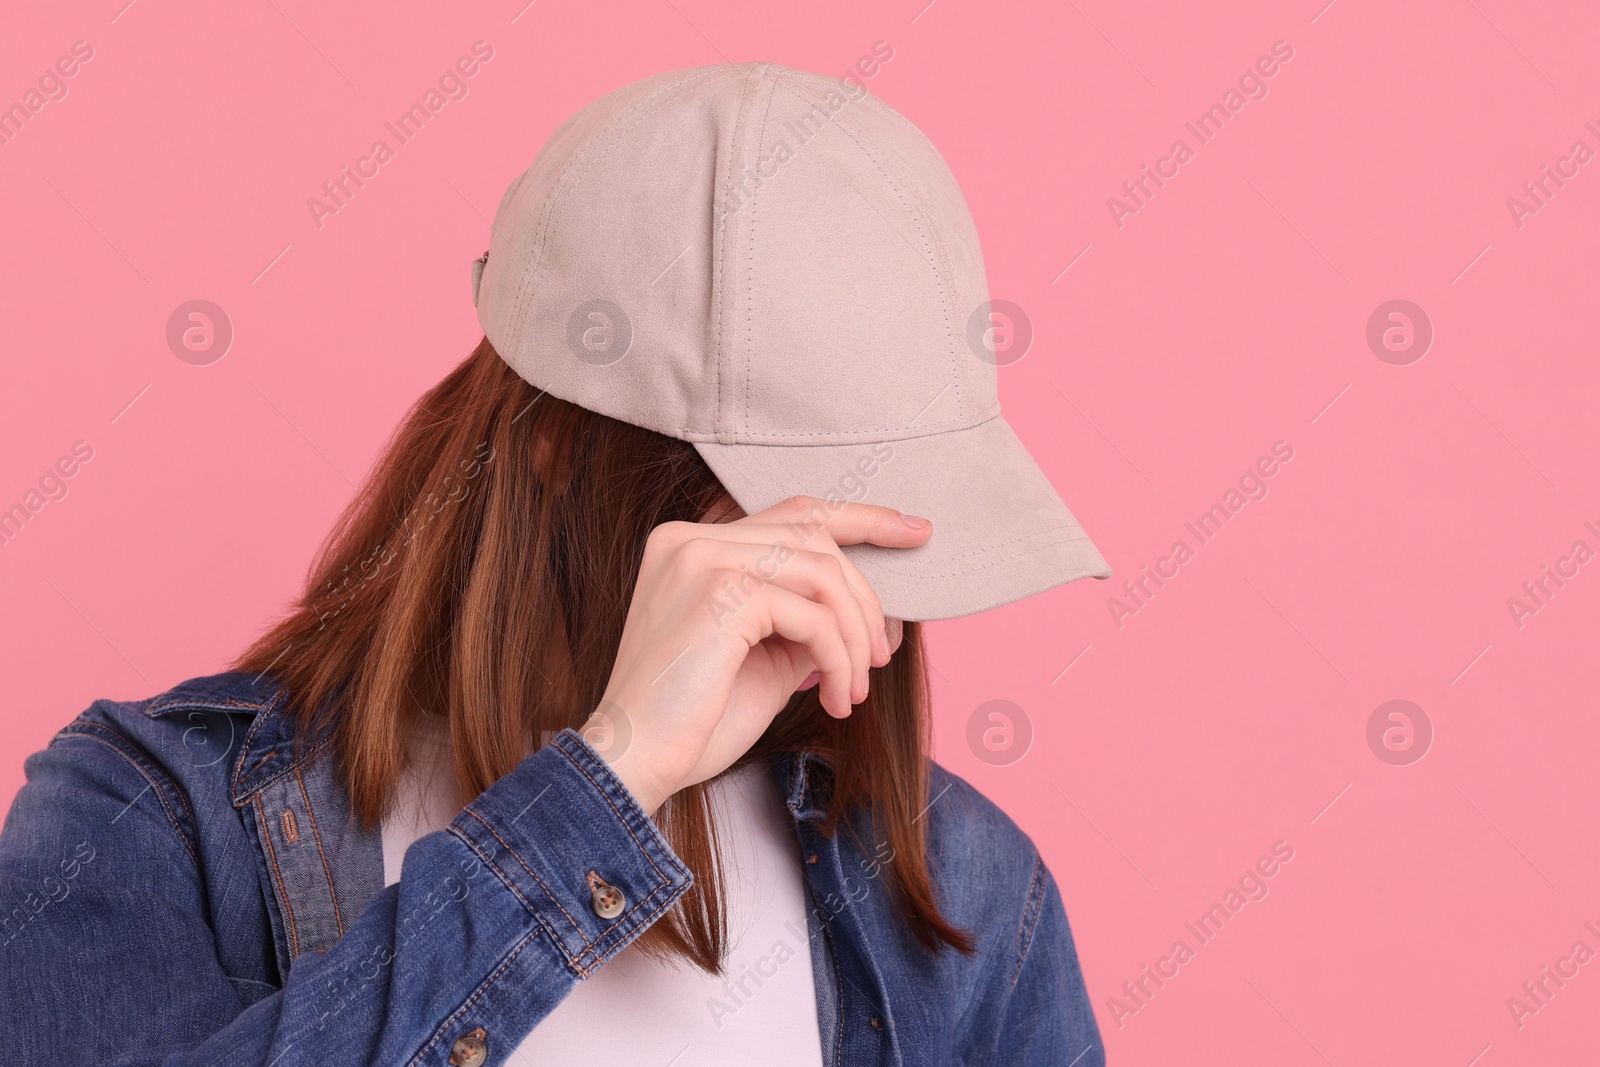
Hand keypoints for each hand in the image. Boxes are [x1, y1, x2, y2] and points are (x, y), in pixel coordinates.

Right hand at [584, 495, 927, 816]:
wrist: (632, 763)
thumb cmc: (693, 720)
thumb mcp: (765, 659)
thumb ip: (807, 621)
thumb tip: (875, 614)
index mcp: (692, 544)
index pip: (793, 513)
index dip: (861, 518)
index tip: (914, 531)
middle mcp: (690, 538)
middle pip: (816, 536)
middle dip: (866, 597)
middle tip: (881, 656)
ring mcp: (701, 559)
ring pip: (821, 571)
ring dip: (854, 636)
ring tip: (855, 688)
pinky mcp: (718, 592)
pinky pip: (811, 614)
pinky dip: (837, 657)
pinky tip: (835, 697)